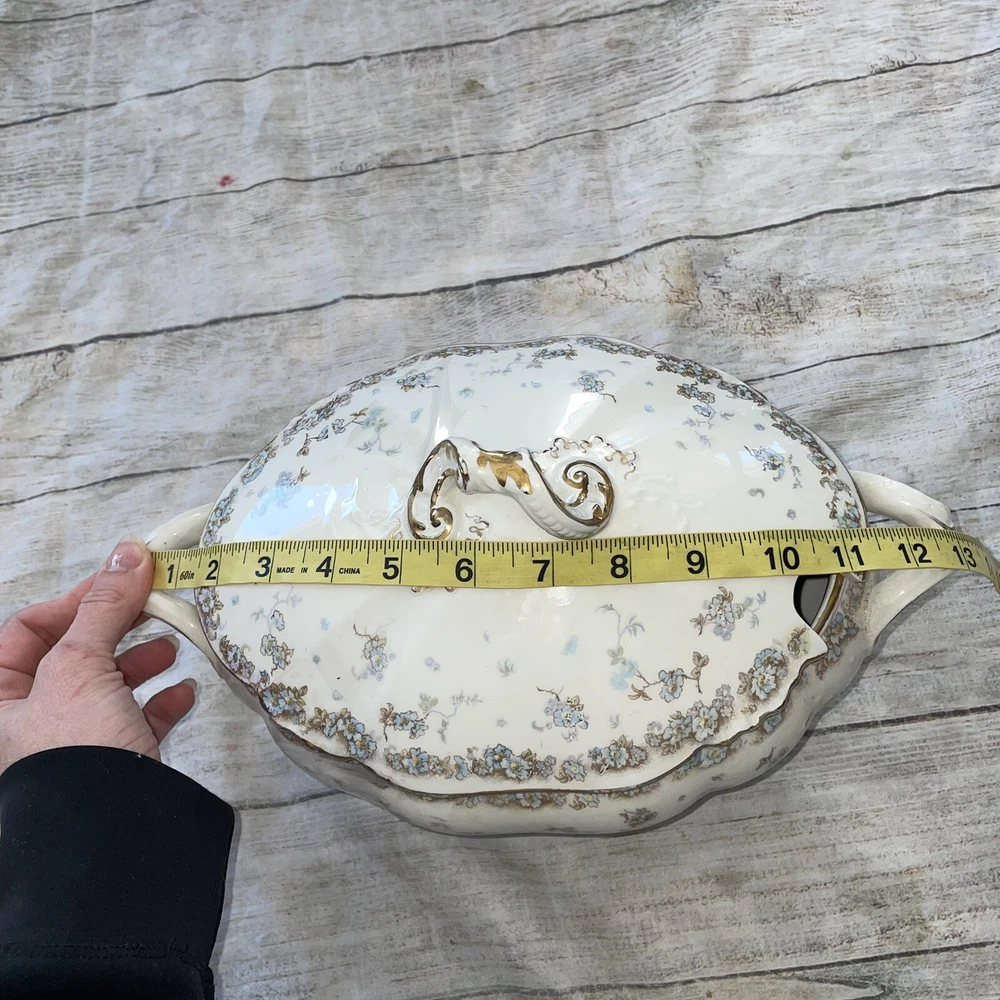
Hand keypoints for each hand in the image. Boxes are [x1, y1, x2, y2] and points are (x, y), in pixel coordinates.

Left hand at [0, 537, 195, 774]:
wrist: (108, 839)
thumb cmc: (73, 754)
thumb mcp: (80, 665)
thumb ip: (104, 606)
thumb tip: (128, 552)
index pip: (27, 628)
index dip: (75, 599)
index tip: (123, 580)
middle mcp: (28, 721)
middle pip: (73, 653)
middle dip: (116, 628)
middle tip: (153, 605)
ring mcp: (72, 743)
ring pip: (107, 685)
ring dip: (142, 661)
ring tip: (173, 648)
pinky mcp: (111, 763)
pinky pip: (136, 721)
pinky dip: (161, 702)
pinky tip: (184, 692)